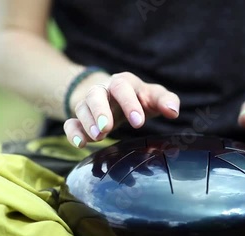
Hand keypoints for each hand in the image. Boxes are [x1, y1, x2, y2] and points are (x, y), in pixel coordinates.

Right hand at [64, 72, 179, 147]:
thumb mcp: (153, 97)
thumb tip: (173, 112)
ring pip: (82, 107)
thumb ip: (166, 101)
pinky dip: (73, 132)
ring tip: (98, 137)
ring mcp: (89, 104)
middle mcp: (103, 91)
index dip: (129, 104)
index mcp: (123, 83)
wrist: (114, 97)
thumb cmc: (138, 98)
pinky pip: (70, 122)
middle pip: (96, 94)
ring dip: (88, 122)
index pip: (123, 87)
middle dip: (100, 111)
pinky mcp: (80, 119)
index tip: (138, 123)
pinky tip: (80, 143)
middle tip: (107, 128)